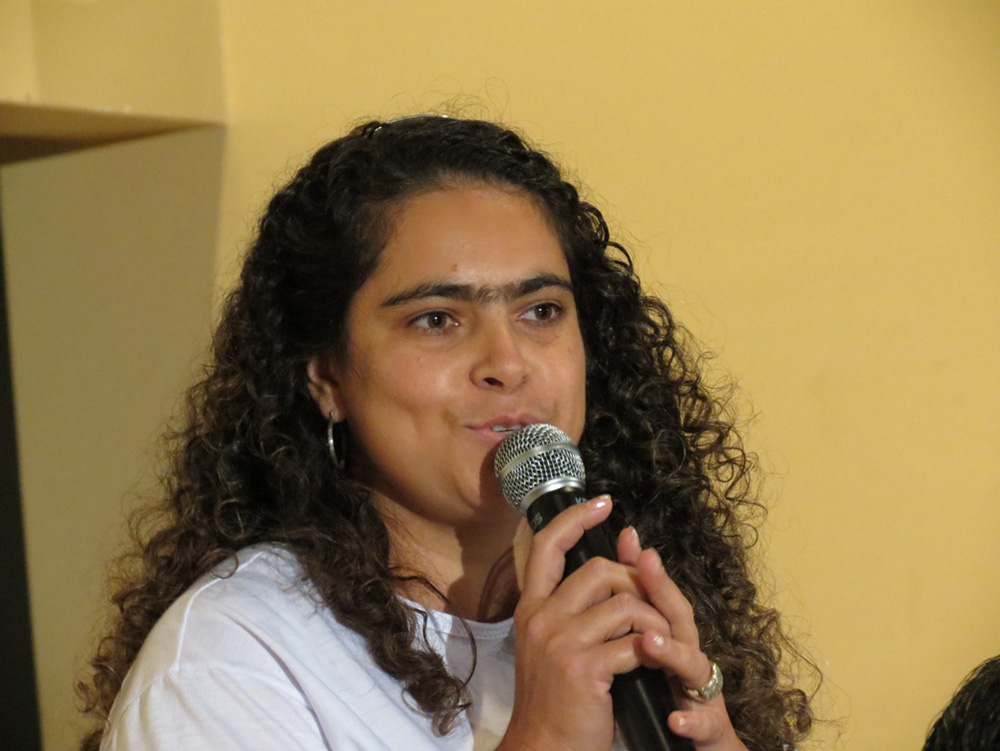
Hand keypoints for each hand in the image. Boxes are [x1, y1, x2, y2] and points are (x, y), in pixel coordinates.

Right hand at [500, 496, 672, 750]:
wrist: (543, 747)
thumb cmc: (554, 698)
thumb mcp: (553, 643)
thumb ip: (575, 605)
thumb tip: (611, 560)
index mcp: (531, 608)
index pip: (545, 545)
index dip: (574, 518)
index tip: (603, 502)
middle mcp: (541, 618)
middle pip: (599, 570)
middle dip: (636, 583)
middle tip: (651, 605)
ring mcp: (561, 642)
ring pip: (624, 603)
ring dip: (653, 620)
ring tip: (659, 639)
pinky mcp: (585, 668)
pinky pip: (634, 642)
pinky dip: (654, 649)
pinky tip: (656, 660)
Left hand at [620, 535, 747, 749]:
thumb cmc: (671, 699)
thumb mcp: (649, 657)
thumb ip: (635, 618)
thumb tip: (620, 569)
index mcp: (672, 641)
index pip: (657, 598)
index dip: (645, 568)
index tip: (627, 536)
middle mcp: (690, 659)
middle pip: (680, 618)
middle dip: (664, 590)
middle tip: (646, 562)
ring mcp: (703, 693)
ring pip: (695, 666)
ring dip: (674, 652)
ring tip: (649, 642)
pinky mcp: (710, 729)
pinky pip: (704, 723)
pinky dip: (691, 719)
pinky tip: (675, 718)